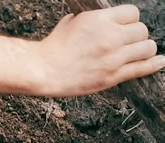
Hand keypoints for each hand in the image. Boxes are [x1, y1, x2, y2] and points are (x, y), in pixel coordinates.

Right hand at [0, 5, 163, 96]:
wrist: (43, 70)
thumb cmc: (53, 47)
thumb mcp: (72, 22)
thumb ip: (92, 19)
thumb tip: (105, 20)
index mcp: (99, 20)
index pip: (133, 13)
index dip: (129, 20)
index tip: (125, 26)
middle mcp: (110, 37)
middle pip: (142, 31)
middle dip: (135, 35)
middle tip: (126, 42)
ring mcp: (113, 58)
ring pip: (147, 48)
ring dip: (143, 49)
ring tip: (135, 52)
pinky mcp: (112, 76)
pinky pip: (143, 68)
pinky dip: (154, 64)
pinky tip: (159, 61)